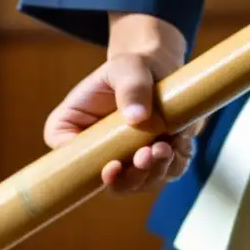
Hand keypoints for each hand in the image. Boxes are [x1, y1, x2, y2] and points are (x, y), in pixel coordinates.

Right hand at [44, 14, 203, 194]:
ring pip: (141, 183)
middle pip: (110, 182)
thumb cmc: (133, 66)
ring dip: (153, 172)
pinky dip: (175, 163)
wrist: (162, 68)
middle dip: (131, 177)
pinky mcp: (159, 159)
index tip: (112, 166)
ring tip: (165, 148)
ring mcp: (131, 160)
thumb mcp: (127, 67)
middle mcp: (100, 153)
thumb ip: (130, 88)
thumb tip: (137, 117)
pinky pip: (168, 171)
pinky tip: (179, 144)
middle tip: (146, 155)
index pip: (69, 159)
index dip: (88, 171)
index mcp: (74, 131)